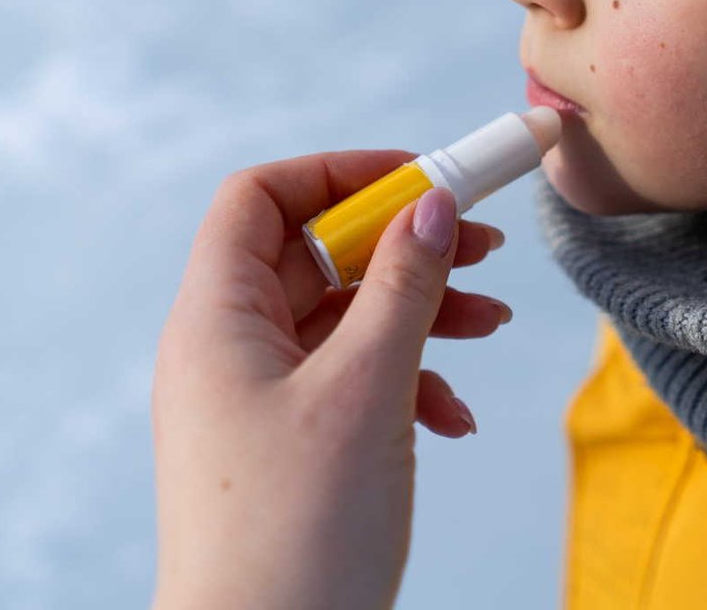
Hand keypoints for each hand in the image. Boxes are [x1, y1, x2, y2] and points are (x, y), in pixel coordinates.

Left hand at [150, 150, 510, 609]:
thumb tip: (432, 203)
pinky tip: (451, 417)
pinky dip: (405, 381)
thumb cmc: (297, 532)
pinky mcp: (285, 447)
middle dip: (403, 247)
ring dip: (418, 314)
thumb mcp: (366, 390)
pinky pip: (346, 382)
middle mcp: (226, 350)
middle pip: (314, 254)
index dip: (340, 175)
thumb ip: (402, 286)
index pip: (261, 198)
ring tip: (488, 326)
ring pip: (341, 319)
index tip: (423, 181)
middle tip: (483, 248)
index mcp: (217, 319)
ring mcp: (254, 401)